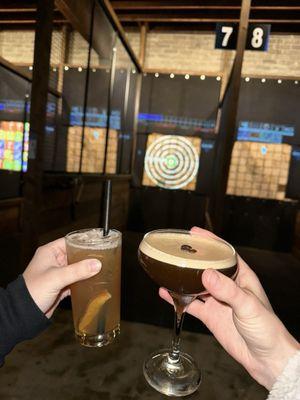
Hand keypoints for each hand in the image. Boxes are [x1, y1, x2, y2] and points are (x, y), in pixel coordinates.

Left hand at [23, 238, 100, 318]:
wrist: (24, 313)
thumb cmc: (34, 290)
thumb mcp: (57, 277)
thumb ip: (78, 270)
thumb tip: (97, 264)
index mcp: (49, 252)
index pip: (70, 241)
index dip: (83, 242)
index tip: (97, 243)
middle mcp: (54, 261)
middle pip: (75, 255)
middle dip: (88, 257)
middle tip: (103, 257)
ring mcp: (58, 274)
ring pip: (77, 268)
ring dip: (87, 270)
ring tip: (103, 268)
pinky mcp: (61, 286)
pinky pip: (76, 280)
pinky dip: (84, 281)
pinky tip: (94, 282)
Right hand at [159, 227, 298, 389]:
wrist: (266, 359)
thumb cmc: (266, 328)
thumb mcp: (248, 305)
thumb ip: (227, 290)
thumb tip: (205, 274)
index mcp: (241, 276)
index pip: (224, 253)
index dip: (210, 241)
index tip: (194, 232)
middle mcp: (227, 286)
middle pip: (207, 266)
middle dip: (192, 257)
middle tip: (175, 249)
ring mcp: (217, 301)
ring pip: (195, 284)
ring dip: (182, 278)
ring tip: (167, 268)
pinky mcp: (210, 316)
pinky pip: (191, 305)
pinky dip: (177, 299)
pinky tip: (165, 293)